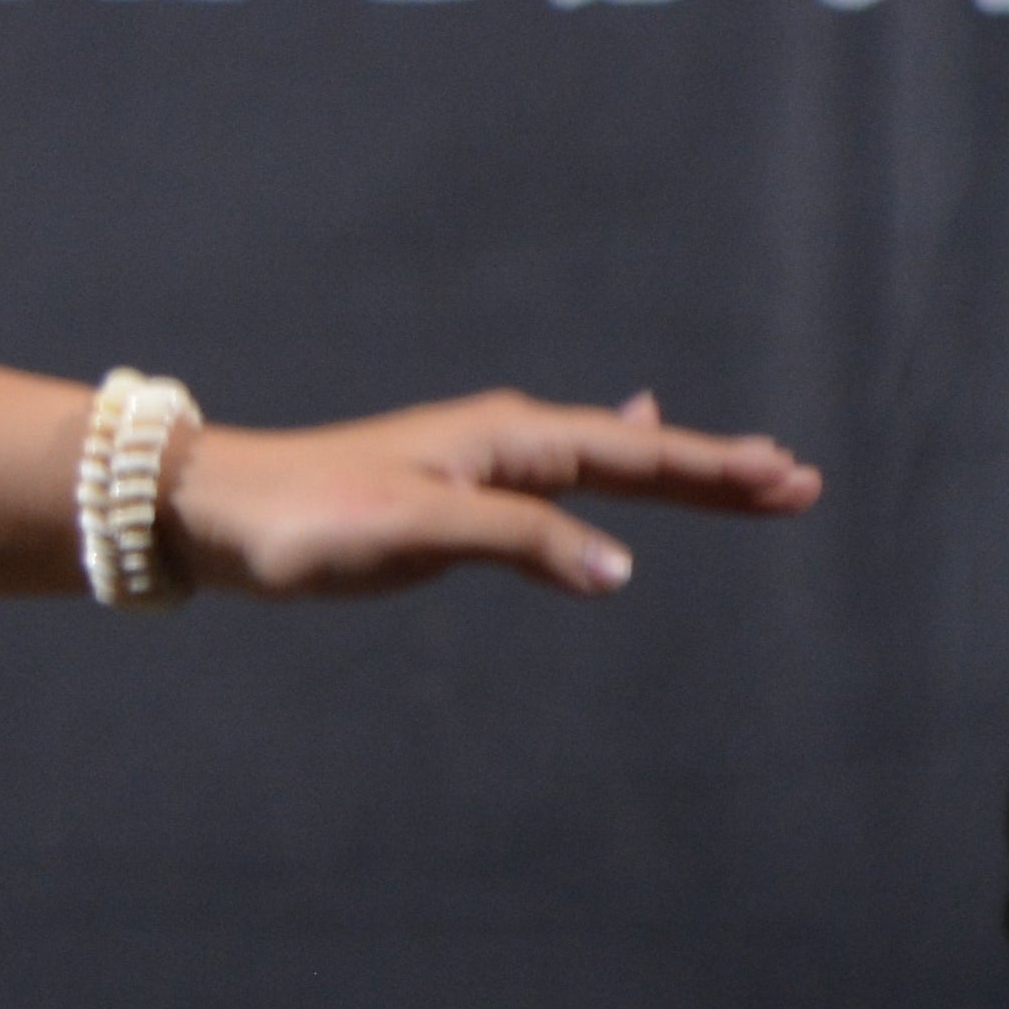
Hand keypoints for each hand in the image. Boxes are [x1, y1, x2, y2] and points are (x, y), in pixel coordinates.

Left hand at [168, 390, 813, 601]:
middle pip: (631, 455)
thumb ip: (519, 541)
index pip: (631, 454)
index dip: (710, 469)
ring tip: (744, 476)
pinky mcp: (451, 496)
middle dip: (713, 469)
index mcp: (500, 440)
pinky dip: (610, 469)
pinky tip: (622, 460)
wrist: (210, 512)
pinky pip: (559, 477)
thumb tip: (621, 568)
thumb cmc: (304, 518)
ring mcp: (476, 466)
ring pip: (602, 466)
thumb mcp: (415, 531)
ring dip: (674, 472)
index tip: (786, 477)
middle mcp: (497, 442)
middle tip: (799, 481)